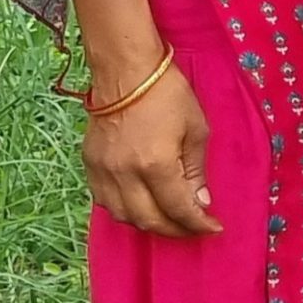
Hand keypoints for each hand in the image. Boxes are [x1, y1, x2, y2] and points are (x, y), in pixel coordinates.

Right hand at [82, 57, 218, 237]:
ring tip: (169, 220)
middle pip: (148, 220)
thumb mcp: (195, 130)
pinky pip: (104, 201)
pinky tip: (141, 205)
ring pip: (122, 216)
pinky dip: (124, 210)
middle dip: (174, 231)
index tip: (213, 228)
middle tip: (193, 229)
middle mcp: (124, 174)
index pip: (177, 209)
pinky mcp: (90, 164)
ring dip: (148, 223)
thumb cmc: (168, 94)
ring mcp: (103, 171)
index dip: (197, 224)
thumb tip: (200, 202)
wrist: (126, 71)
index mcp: (155, 165)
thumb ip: (195, 171)